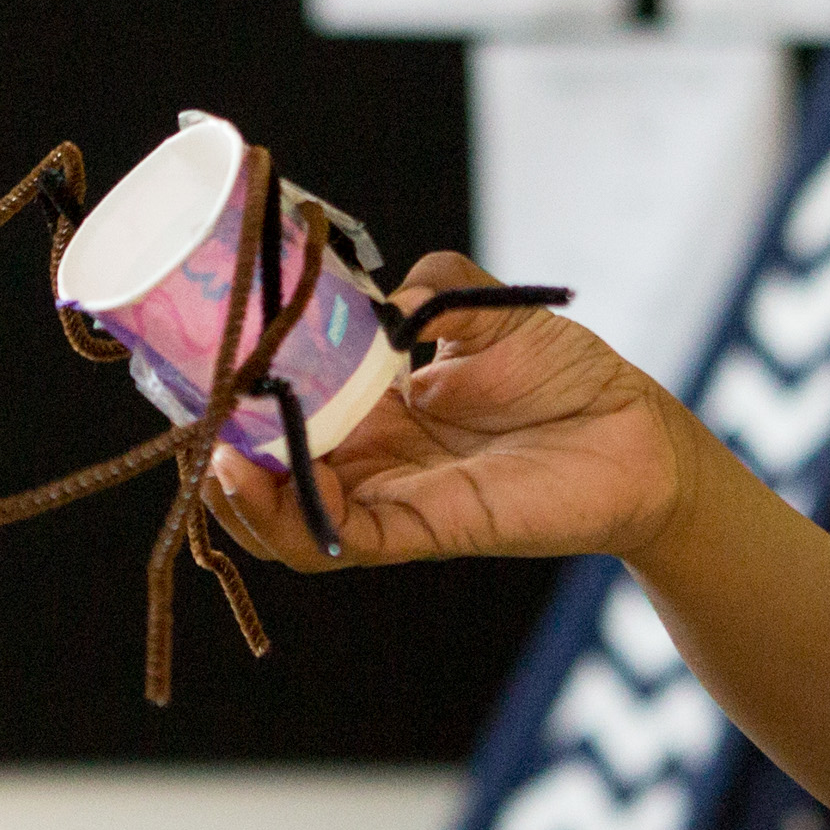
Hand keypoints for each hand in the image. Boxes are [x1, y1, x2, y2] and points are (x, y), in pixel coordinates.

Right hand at [200, 253, 699, 571]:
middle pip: (271, 469)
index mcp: (377, 408)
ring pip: (288, 518)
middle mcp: (372, 458)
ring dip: (240, 495)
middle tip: (192, 406)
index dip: (244, 393)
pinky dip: (290, 517)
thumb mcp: (489, 311)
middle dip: (222, 444)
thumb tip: (379, 295)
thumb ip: (432, 290)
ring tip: (216, 455)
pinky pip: (339, 540)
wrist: (637, 435)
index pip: (289, 407)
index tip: (206, 356)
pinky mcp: (422, 528)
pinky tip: (258, 477)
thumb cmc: (569, 376)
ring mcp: (391, 498)